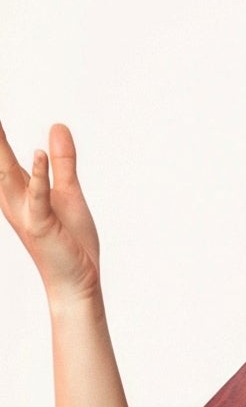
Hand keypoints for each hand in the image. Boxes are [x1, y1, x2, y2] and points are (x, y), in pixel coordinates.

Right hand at [0, 120, 101, 306]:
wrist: (77, 280)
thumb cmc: (70, 240)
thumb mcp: (68, 192)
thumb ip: (63, 160)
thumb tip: (57, 126)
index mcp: (20, 190)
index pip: (2, 155)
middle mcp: (15, 200)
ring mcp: (26, 213)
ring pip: (9, 174)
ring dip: (1, 149)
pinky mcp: (41, 225)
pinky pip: (39, 197)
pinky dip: (39, 176)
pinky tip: (39, 154)